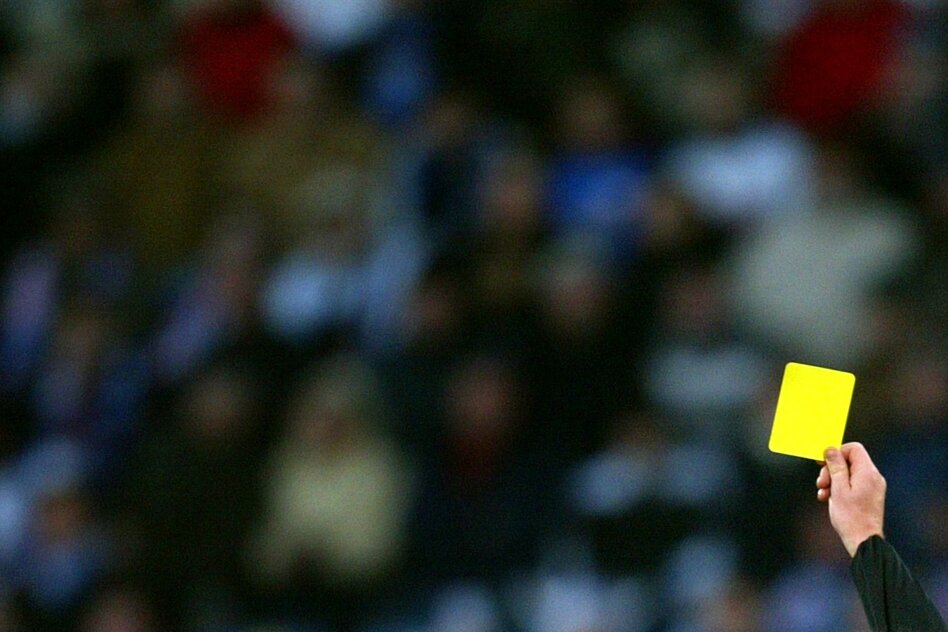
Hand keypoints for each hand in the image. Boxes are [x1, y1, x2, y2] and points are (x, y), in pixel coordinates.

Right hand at [815, 442, 885, 556]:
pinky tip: (829, 498)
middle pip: (849, 461)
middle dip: (831, 469)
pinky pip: (853, 484)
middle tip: (821, 482)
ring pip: (849, 473)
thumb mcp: (838, 489)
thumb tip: (831, 450)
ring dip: (833, 480)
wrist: (864, 541)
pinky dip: (840, 488)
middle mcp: (873, 477)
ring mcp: (872, 487)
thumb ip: (835, 467)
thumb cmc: (851, 518)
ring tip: (824, 493)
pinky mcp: (869, 496)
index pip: (853, 449)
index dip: (837, 452)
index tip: (823, 462)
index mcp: (868, 473)